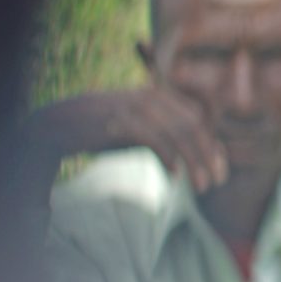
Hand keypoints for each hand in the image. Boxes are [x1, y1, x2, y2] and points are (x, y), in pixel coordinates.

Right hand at [25, 88, 226, 190]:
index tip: (219, 171)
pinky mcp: (123, 122)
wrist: (61, 123)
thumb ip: (168, 137)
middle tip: (216, 182)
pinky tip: (174, 175)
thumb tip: (199, 158)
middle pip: (193, 127)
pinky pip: (155, 140)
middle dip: (208, 156)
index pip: (198, 120)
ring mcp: (137, 108)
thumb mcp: (141, 129)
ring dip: (194, 162)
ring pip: (178, 135)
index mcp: (161, 96)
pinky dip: (168, 158)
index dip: (212, 145)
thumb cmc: (107, 129)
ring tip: (201, 185)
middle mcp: (153, 98)